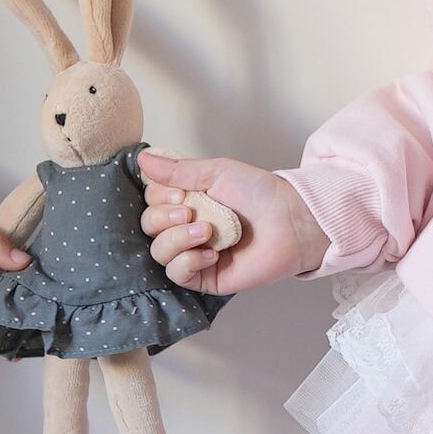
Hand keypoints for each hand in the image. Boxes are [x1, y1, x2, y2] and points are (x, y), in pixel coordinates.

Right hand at [137, 150, 327, 293]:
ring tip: (206, 231)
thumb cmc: (259, 193)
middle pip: (149, 226)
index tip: (181, 192)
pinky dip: (187, 262)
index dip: (159, 197)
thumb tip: (143, 157)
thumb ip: (178, 170)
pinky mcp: (205, 276)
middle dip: (164, 217)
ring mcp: (194, 253)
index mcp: (187, 200)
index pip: (151, 201)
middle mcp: (186, 226)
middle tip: (190, 210)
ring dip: (177, 238)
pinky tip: (210, 254)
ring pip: (159, 251)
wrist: (290, 220)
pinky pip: (177, 274)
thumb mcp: (216, 172)